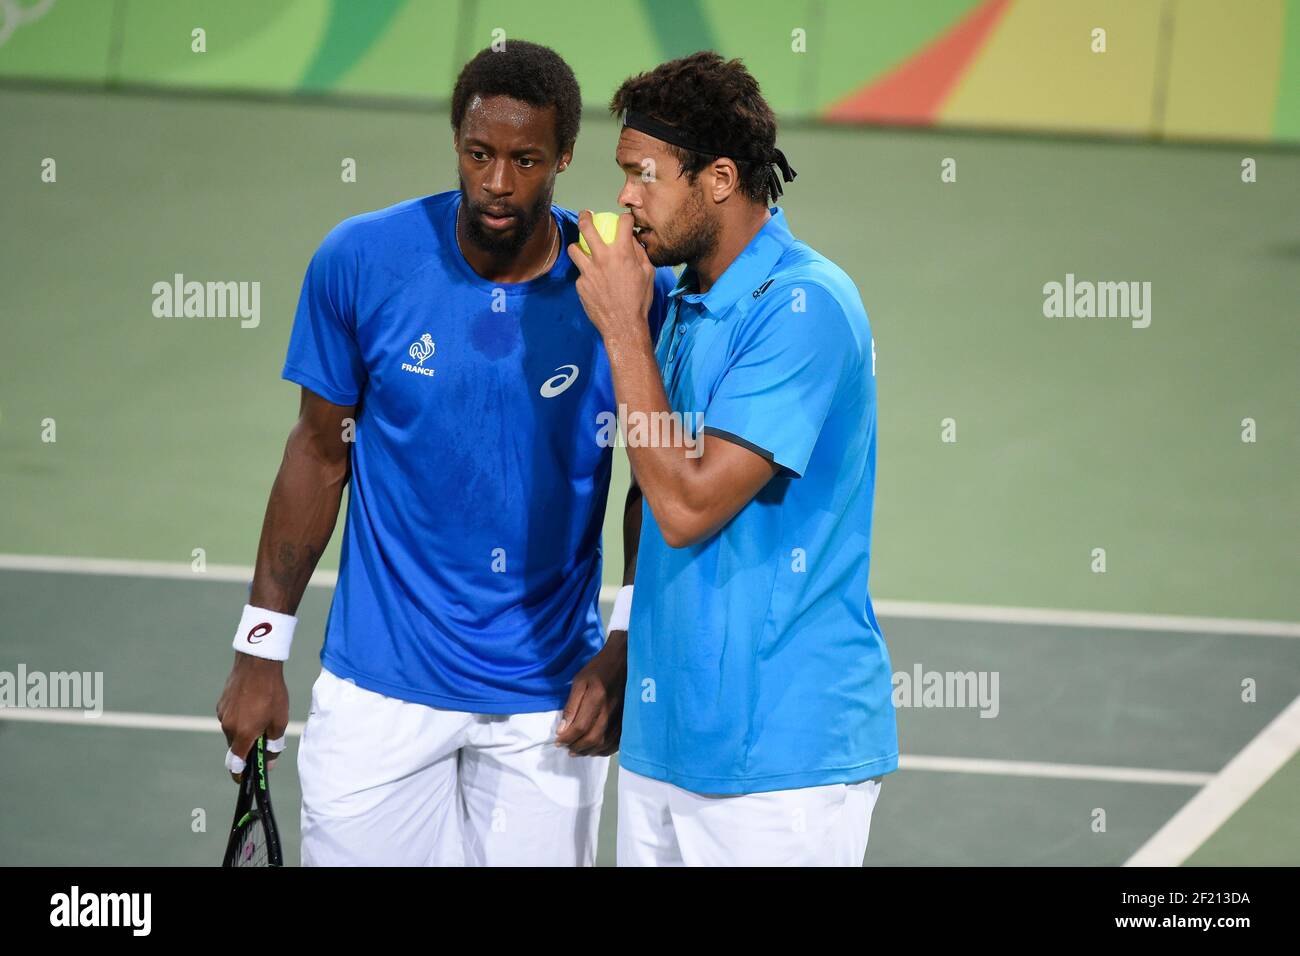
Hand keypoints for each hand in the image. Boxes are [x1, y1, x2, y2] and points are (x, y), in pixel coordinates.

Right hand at [216, 653, 288, 781]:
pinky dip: (240, 717)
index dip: (240, 774)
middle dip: (248, 746)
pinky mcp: (221, 703)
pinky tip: (253, 704)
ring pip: (233, 731)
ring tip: (262, 714)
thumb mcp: (279, 721)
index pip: (235, 763)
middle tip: (265, 736)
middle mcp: (228, 727)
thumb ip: (273, 745)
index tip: (245, 779)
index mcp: (242, 734)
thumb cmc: (272, 692)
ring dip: (245, 730)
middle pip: (236, 746)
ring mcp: (222, 714)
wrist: (257, 663)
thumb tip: (268, 762)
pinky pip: (230, 717)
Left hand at [555, 631, 626, 755]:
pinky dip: (604, 750)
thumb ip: (571, 706)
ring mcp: (621, 717)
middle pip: (592, 739)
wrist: (624, 661)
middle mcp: (610, 711)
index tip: (557, 741)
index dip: (567, 738)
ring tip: (577, 750)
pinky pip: (617, 742)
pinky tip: (595, 749)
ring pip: (604, 744)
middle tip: (565, 747)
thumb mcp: (579, 681)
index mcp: (596, 699)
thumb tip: (562, 729)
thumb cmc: (598, 669)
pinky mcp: (627, 720)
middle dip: (576, 747)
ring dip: (588, 751)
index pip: (579, 727)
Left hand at [567, 211, 655, 345]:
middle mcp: (603, 258)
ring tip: (581, 249)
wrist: (623, 325)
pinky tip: (594, 283)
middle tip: (585, 215)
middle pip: (586, 228)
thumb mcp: (648, 274)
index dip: (625, 218)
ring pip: (574, 249)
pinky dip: (587, 275)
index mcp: (622, 253)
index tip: (624, 220)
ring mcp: (588, 271)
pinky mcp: (581, 285)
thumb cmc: (639, 300)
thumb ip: (639, 253)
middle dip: (585, 217)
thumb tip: (633, 241)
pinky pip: (581, 274)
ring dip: (577, 247)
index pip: (622, 223)